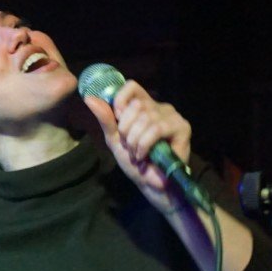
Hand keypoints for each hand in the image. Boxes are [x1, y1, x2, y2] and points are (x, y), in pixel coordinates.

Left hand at [83, 79, 192, 209]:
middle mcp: (160, 107)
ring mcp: (172, 116)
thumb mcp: (115, 139)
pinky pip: (157, 128)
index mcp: (144, 106)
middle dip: (127, 130)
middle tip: (130, 147)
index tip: (119, 123)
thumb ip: (105, 119)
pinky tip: (144, 155)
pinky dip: (145, 144)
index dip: (121, 102)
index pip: (131, 87)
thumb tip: (89, 98)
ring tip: (138, 154)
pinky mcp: (182, 127)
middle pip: (136, 105)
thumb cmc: (135, 162)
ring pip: (145, 117)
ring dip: (135, 141)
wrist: (149, 184)